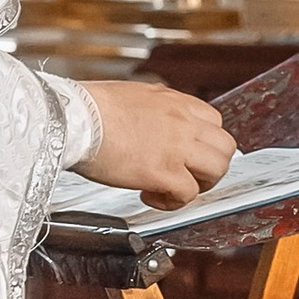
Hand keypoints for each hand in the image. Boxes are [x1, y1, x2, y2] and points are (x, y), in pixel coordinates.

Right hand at [75, 80, 235, 210]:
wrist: (74, 117)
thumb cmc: (89, 107)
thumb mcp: (132, 96)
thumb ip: (151, 108)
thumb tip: (151, 121)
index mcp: (174, 101)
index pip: (213, 121)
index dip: (203, 142)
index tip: (188, 154)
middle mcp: (182, 121)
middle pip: (225, 146)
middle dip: (211, 165)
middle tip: (188, 175)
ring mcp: (177, 146)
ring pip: (217, 169)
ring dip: (200, 184)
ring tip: (175, 189)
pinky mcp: (163, 171)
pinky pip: (188, 194)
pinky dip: (173, 202)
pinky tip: (150, 197)